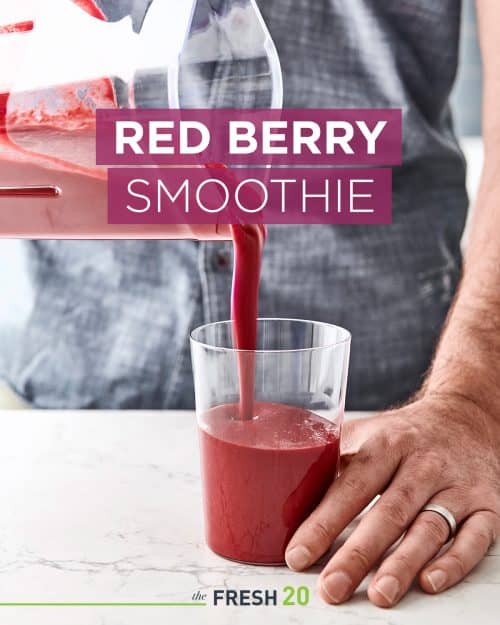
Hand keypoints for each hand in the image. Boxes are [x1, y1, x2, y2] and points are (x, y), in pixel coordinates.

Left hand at [285, 394, 499, 607]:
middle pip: (389, 512)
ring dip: (403, 564)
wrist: (465, 418)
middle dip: (358, 554)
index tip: (299, 554)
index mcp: (386, 444)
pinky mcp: (486, 506)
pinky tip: (430, 582)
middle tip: (331, 587)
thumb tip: (291, 496)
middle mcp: (422, 464)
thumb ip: (336, 462)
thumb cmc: (405, 433)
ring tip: (379, 594)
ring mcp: (456, 485)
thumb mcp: (369, 434)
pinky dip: (454, 562)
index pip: (351, 485)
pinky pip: (475, 537)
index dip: (323, 521)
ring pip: (429, 528)